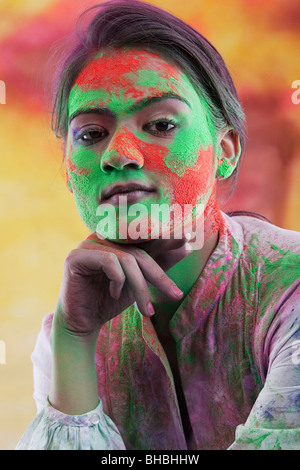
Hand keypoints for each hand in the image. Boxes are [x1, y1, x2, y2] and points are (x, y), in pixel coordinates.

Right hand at [54, 233, 191, 335]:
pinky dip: (119, 281)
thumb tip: (186, 247)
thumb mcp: (140, 283)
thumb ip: (159, 264)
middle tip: (175, 295)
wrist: (83, 322)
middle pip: (139, 251)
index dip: (166, 239)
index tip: (189, 242)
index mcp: (116, 238)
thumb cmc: (110, 300)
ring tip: (146, 310)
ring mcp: (87, 244)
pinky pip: (109, 262)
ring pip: (127, 259)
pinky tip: (115, 295)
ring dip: (140, 287)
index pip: (145, 236)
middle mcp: (102, 236)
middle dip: (159, 276)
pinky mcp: (76, 257)